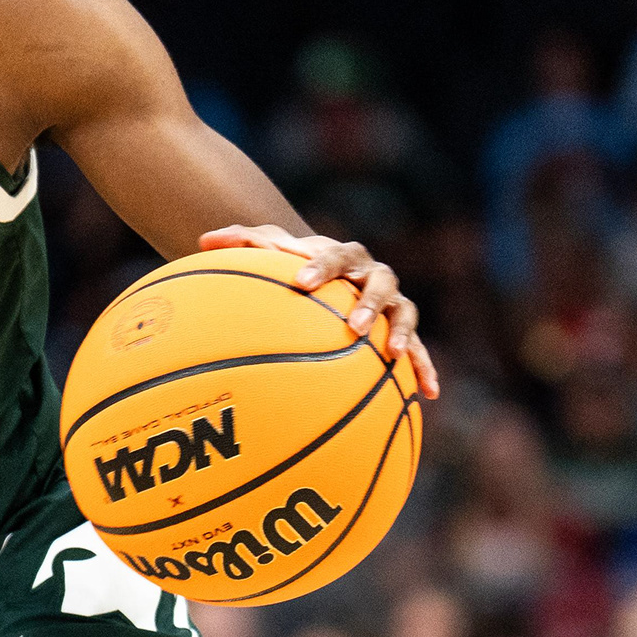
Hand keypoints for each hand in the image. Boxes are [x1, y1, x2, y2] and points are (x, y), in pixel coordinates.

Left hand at [204, 221, 442, 400]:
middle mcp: (374, 276)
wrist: (327, 277)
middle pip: (380, 281)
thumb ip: (241, 243)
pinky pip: (419, 351)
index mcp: (344, 256)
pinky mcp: (402, 330)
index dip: (321, 267)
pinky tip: (431, 395)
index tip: (302, 282)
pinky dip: (426, 368)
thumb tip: (205, 241)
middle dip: (369, 303)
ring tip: (393, 355)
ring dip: (402, 332)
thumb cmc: (293, 267)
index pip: (335, 256)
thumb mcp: (268, 253)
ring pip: (405, 312)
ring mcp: (393, 303)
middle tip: (354, 326)